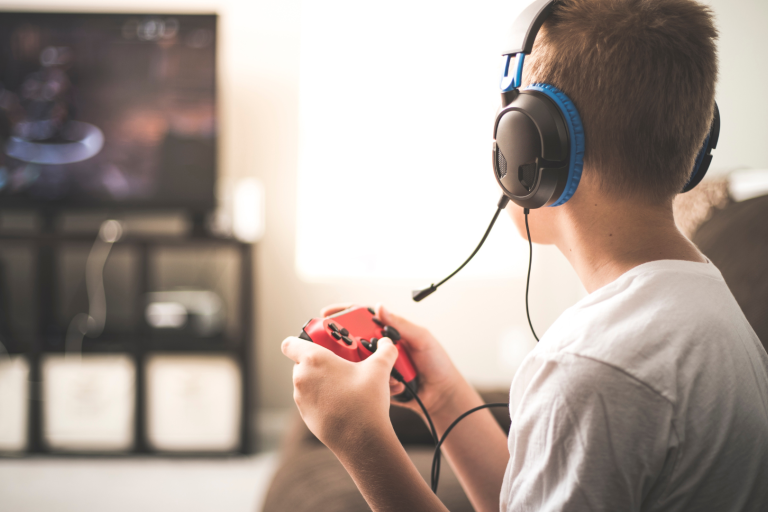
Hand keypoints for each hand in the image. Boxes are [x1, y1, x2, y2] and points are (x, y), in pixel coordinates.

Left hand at [281, 332, 399, 451]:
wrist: (361, 440)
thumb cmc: (365, 402)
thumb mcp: (379, 369)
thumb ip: (385, 350)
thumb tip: (387, 344)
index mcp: (313, 360)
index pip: (290, 344)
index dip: (301, 340)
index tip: (318, 343)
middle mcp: (301, 378)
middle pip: (303, 362)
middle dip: (321, 362)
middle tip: (341, 364)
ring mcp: (301, 399)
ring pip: (308, 382)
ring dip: (323, 381)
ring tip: (347, 385)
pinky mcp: (306, 416)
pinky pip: (311, 400)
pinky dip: (323, 398)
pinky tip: (344, 402)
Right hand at [320, 304, 475, 422]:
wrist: (442, 396)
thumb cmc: (437, 364)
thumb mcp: (422, 339)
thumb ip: (400, 324)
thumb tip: (379, 307)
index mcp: (389, 331)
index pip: (361, 318)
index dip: (343, 314)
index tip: (326, 315)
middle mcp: (379, 347)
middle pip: (353, 340)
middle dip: (349, 345)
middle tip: (354, 351)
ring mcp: (377, 366)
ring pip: (358, 363)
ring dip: (370, 368)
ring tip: (392, 373)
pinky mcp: (377, 383)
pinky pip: (367, 380)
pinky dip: (380, 382)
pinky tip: (397, 385)